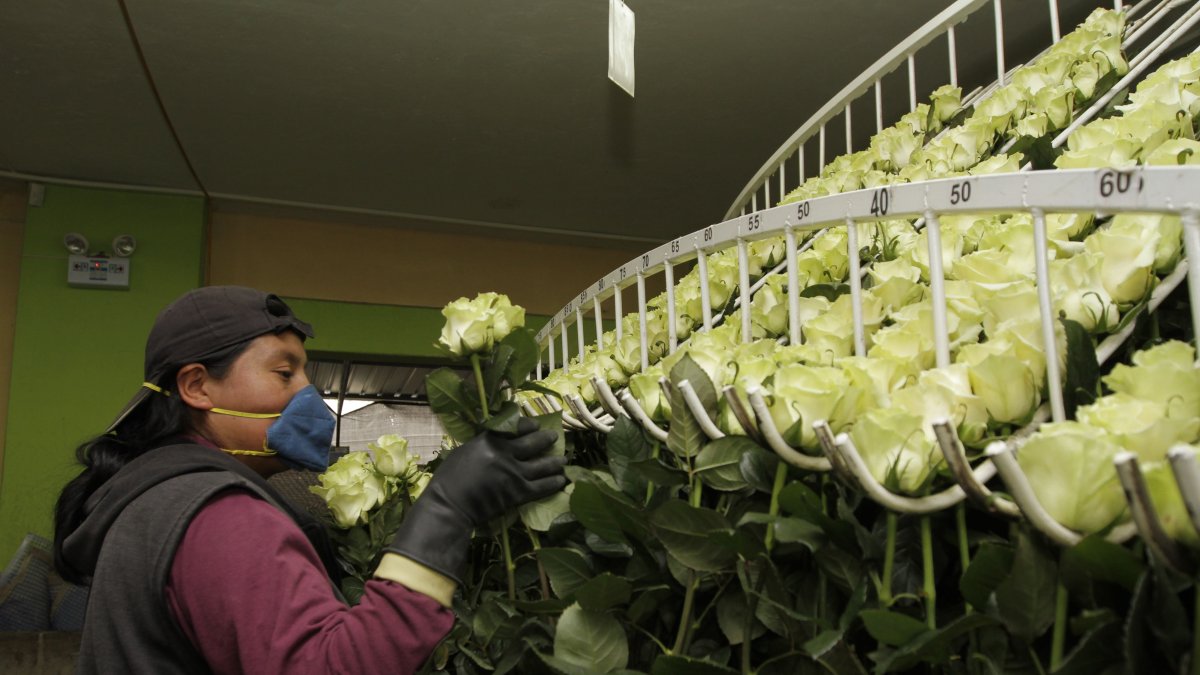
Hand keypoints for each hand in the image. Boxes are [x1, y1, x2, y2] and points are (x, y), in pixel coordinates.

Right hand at [386, 418, 566, 580]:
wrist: (450, 505)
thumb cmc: (450, 478)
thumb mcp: (465, 451)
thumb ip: (485, 443)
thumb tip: (500, 439)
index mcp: (490, 440)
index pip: (517, 428)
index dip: (530, 426)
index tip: (536, 426)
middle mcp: (506, 454)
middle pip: (533, 444)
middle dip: (547, 440)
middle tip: (554, 438)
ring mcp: (514, 474)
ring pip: (542, 465)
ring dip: (555, 462)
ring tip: (563, 460)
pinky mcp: (518, 494)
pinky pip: (541, 487)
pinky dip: (553, 483)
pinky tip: (561, 480)